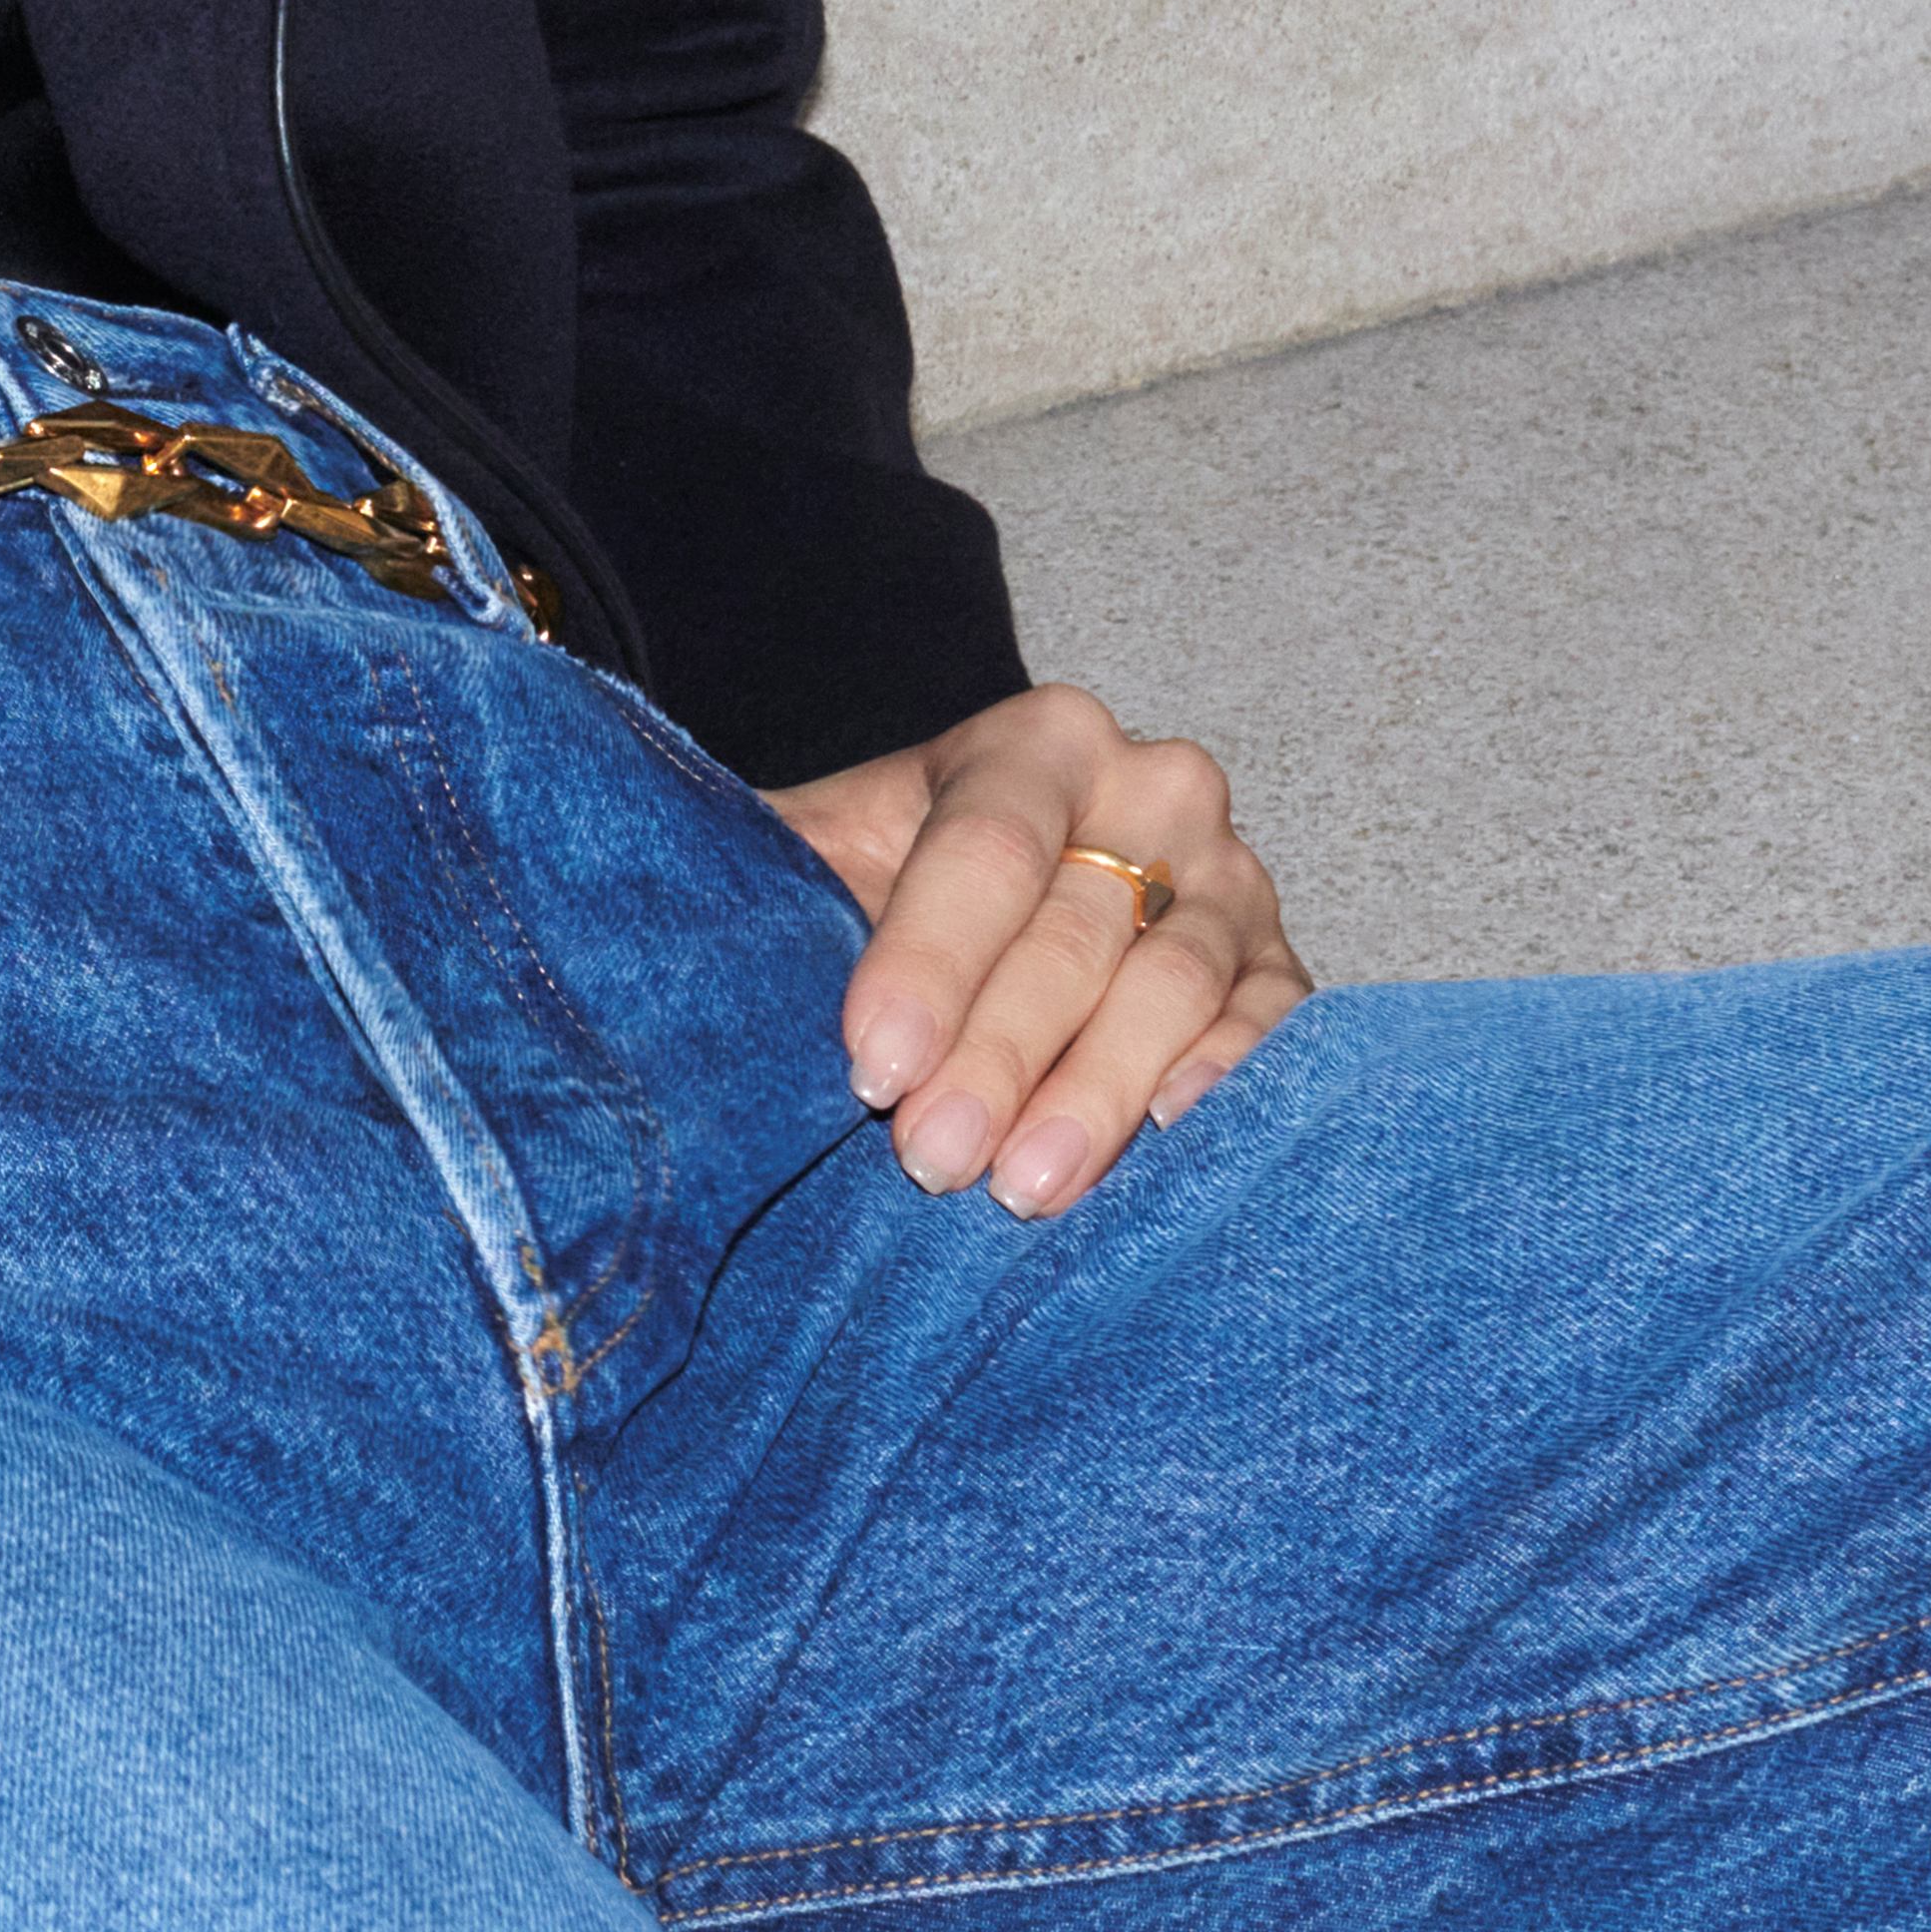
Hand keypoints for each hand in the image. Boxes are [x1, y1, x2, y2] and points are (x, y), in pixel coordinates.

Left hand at [763, 682, 1311, 1215]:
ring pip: (1172, 989)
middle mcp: (1154, 791)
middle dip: (996, 1054)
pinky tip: (1167, 1142)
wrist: (988, 931)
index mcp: (1038, 743)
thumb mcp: (816, 858)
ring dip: (1094, 1096)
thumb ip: (755, 869)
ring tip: (1020, 1188)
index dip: (925, 960)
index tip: (869, 1066)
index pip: (987, 846)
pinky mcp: (1280, 974)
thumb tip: (650, 913)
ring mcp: (1233, 882)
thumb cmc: (886, 894)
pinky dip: (1226, 1085)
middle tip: (929, 1158)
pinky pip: (1272, 1032)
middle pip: (1075, 931)